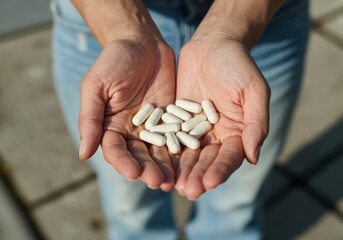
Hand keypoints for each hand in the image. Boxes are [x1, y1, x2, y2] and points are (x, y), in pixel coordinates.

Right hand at [78, 35, 177, 190]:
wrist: (141, 43)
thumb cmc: (113, 61)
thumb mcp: (96, 86)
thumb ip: (90, 118)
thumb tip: (83, 154)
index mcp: (110, 127)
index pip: (115, 151)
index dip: (123, 163)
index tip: (133, 173)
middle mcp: (131, 131)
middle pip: (139, 156)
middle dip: (148, 170)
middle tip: (159, 182)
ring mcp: (153, 127)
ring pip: (159, 152)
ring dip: (165, 167)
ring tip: (174, 180)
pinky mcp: (171, 119)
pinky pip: (176, 137)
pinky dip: (181, 150)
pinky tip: (188, 161)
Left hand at [175, 37, 269, 199]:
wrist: (213, 45)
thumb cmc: (238, 65)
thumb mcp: (253, 90)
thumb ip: (256, 123)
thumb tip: (253, 157)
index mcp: (238, 132)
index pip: (230, 157)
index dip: (221, 170)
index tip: (210, 182)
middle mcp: (217, 136)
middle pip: (207, 161)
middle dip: (198, 176)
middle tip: (188, 191)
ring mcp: (196, 130)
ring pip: (188, 155)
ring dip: (180, 171)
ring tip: (171, 185)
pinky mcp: (177, 121)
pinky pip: (171, 139)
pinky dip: (166, 153)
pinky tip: (157, 164)